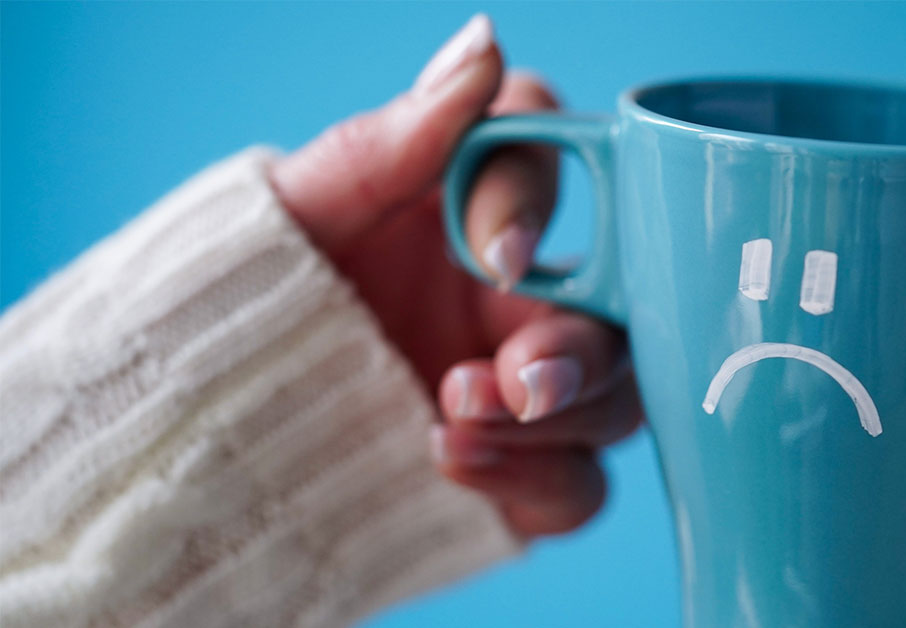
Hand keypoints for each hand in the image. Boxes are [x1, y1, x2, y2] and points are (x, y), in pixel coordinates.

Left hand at [267, 15, 640, 538]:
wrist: (211, 416)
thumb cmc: (255, 295)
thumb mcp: (306, 212)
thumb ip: (397, 138)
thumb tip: (484, 42)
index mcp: (475, 211)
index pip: (551, 164)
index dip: (541, 203)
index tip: (498, 256)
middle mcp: (519, 298)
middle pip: (620, 311)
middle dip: (577, 349)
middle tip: (514, 378)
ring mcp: (525, 392)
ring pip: (617, 405)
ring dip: (554, 419)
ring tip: (451, 420)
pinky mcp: (520, 475)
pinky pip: (578, 488)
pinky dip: (534, 483)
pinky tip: (451, 465)